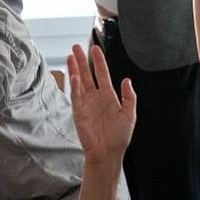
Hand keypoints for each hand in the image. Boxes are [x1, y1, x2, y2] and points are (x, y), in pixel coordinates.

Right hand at [65, 43, 136, 163]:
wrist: (108, 153)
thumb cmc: (119, 137)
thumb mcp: (129, 114)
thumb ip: (129, 96)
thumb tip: (127, 80)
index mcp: (108, 97)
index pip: (102, 74)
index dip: (99, 61)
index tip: (95, 49)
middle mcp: (95, 98)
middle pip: (87, 75)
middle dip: (82, 61)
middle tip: (76, 47)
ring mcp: (86, 104)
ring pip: (78, 83)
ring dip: (74, 69)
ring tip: (70, 56)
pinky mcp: (79, 112)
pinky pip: (75, 96)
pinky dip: (74, 85)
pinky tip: (74, 74)